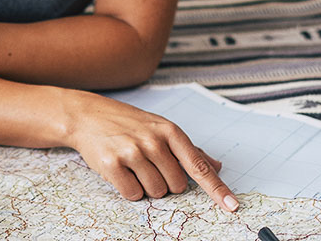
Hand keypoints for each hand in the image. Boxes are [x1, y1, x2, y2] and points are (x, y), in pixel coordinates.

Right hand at [63, 92, 238, 211]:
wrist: (87, 115)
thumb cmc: (128, 122)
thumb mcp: (160, 128)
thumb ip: (189, 149)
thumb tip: (217, 166)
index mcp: (169, 131)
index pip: (198, 165)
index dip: (217, 188)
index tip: (232, 205)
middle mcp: (153, 141)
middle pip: (176, 186)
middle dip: (165, 182)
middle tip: (149, 165)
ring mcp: (132, 152)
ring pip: (155, 192)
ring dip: (146, 186)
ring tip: (133, 166)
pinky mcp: (112, 164)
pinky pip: (133, 194)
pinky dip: (129, 189)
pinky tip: (122, 171)